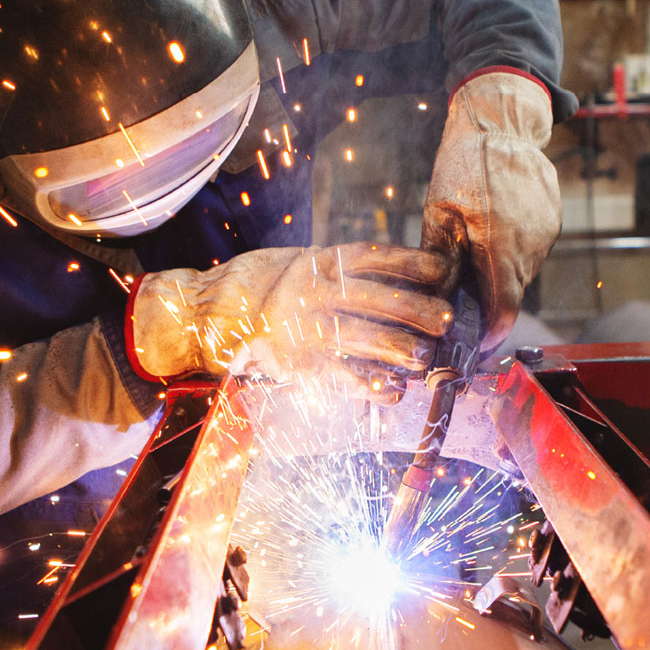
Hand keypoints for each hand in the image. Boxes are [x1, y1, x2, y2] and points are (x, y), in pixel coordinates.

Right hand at [127, 243, 455, 402]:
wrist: (200, 313)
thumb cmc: (257, 287)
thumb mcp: (296, 263)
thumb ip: (337, 269)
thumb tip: (396, 278)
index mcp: (318, 261)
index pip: (375, 257)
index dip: (413, 264)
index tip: (445, 270)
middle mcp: (313, 290)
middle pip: (377, 297)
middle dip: (417, 309)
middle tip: (448, 321)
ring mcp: (303, 327)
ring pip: (362, 337)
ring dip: (399, 349)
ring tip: (426, 359)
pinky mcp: (293, 363)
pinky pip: (339, 375)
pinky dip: (368, 385)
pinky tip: (393, 393)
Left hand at [421, 69, 561, 350]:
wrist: (503, 121)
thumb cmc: (463, 163)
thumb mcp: (438, 211)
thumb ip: (440, 261)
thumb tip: (435, 304)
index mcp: (500, 244)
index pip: (504, 310)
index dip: (490, 335)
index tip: (475, 346)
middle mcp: (531, 243)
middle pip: (512, 294)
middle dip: (489, 304)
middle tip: (463, 301)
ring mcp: (547, 232)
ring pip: (521, 273)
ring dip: (499, 274)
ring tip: (475, 252)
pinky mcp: (553, 221)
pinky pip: (531, 250)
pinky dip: (511, 252)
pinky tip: (494, 229)